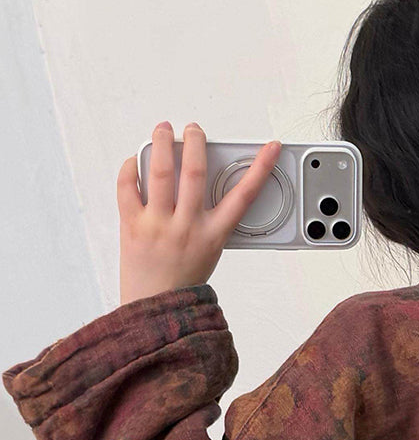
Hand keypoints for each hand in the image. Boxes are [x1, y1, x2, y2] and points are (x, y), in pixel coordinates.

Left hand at [117, 121, 280, 305]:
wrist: (156, 310)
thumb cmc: (184, 282)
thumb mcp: (209, 252)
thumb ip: (208, 219)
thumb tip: (195, 179)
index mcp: (212, 236)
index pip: (243, 196)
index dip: (260, 168)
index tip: (270, 148)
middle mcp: (186, 227)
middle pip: (194, 172)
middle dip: (195, 142)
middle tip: (194, 129)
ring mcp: (157, 226)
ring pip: (159, 172)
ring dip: (161, 143)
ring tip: (163, 129)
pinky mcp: (132, 226)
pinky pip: (127, 188)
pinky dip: (130, 169)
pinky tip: (135, 161)